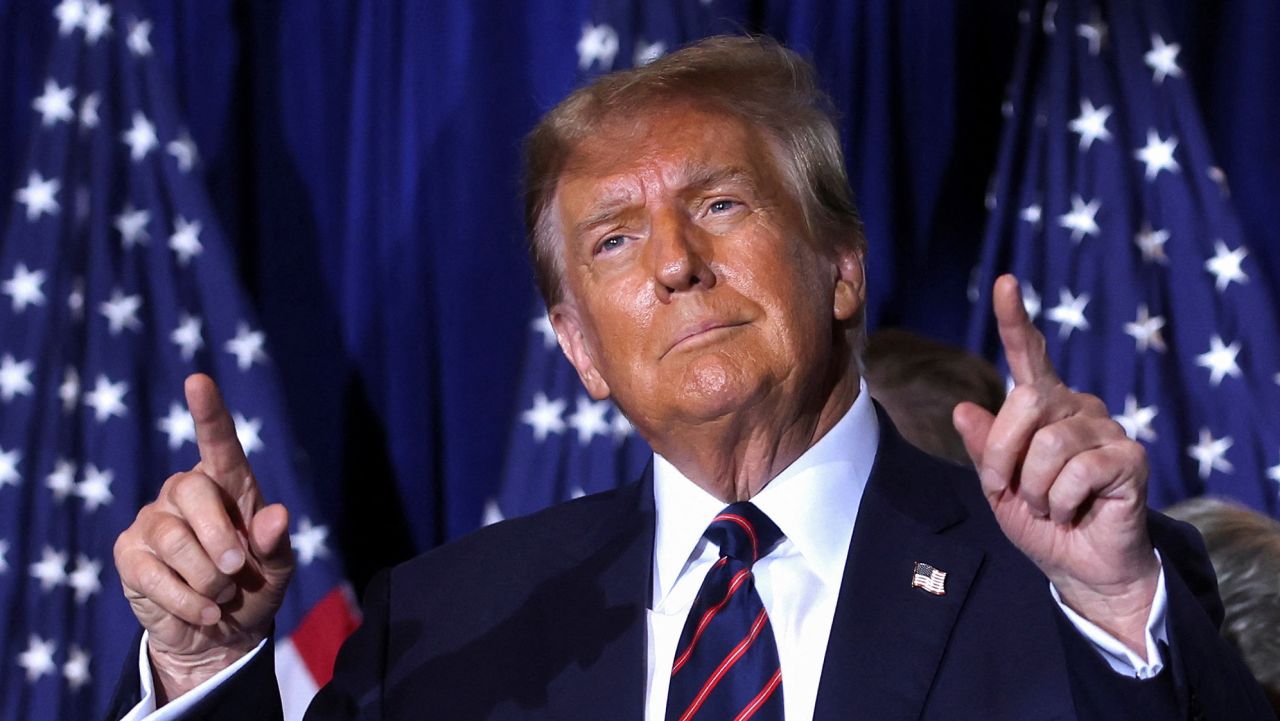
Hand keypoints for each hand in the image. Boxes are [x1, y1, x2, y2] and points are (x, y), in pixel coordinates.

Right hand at [114, 374, 294, 701]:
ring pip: (175, 541)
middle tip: (235, 571)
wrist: (220, 635)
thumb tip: (279, 515)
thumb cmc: (253, 589)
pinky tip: (203, 611)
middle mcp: (186, 493)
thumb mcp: (276, 570)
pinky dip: (187, 601)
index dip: (209, 413)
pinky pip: (154, 575)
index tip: (198, 381)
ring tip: (221, 596)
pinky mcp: (130, 554)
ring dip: (207, 580)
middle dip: (219, 538)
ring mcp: (153, 521)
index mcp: (229, 486)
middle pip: (193, 491)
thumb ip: (276, 544)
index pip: (218, 443)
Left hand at [953, 275, 1159, 653]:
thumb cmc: (1040, 522)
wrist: (1081, 567)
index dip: (1014, 320)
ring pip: (1049, 445)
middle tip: (1010, 492)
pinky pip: (1077, 471)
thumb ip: (985, 450)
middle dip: (1004, 456)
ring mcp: (1106, 429)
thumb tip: (963, 409)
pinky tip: (1074, 511)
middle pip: (1024, 404)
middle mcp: (1077, 407)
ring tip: (1049, 506)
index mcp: (1043, 407)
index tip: (1005, 283)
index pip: (1028, 356)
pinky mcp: (1129, 458)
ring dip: (1034, 489)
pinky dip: (1061, 502)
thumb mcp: (997, 488)